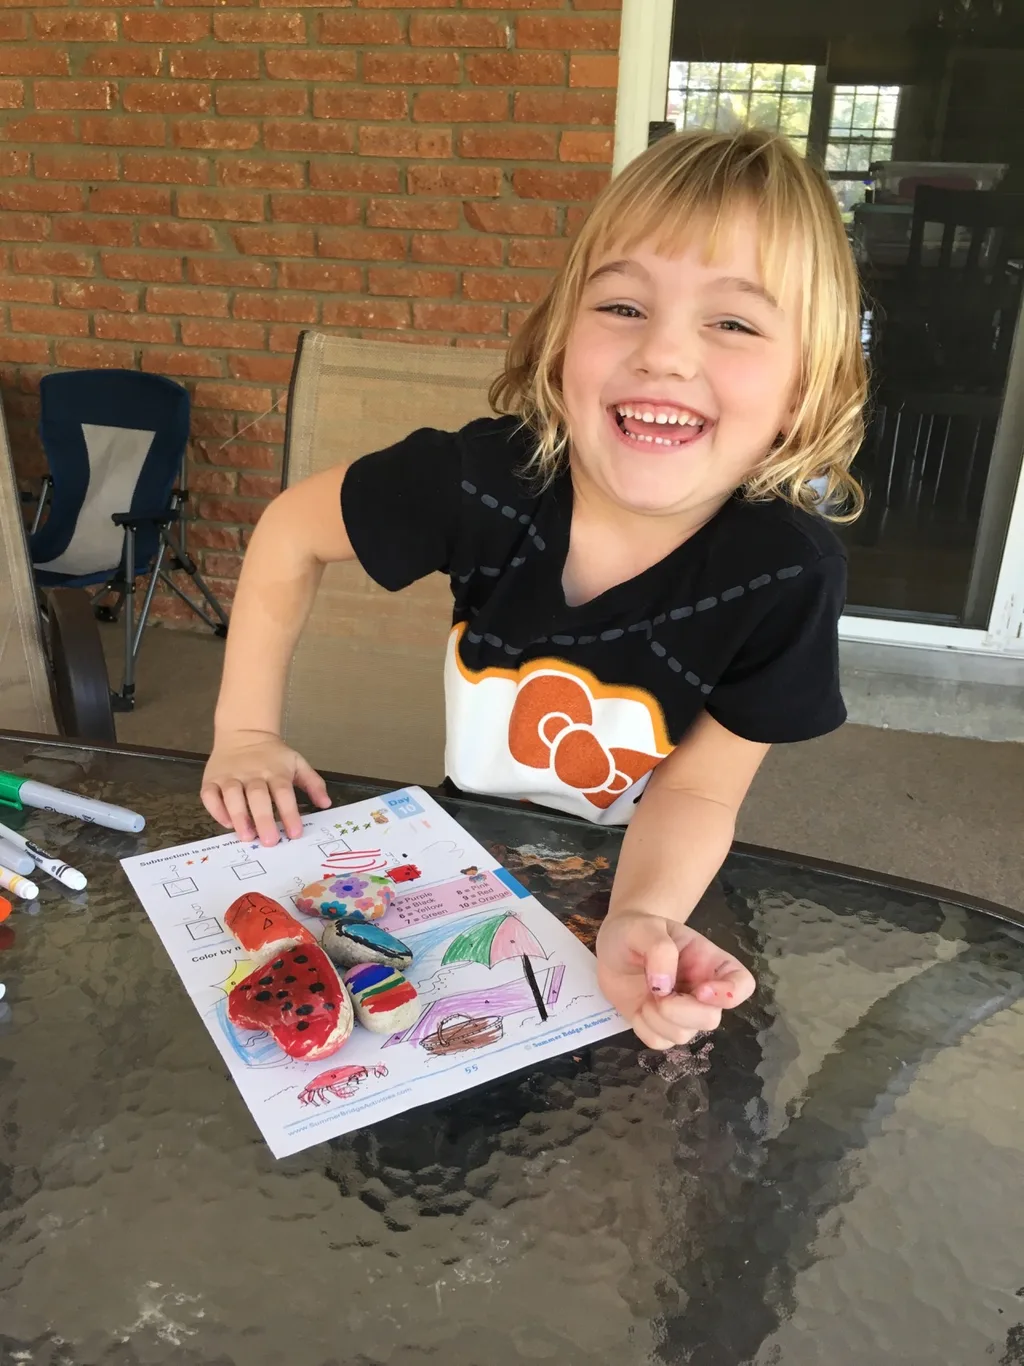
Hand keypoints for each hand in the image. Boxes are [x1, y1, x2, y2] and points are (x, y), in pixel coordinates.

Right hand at [201, 729, 330, 844]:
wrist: (244, 732)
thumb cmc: (273, 755)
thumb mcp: (297, 762)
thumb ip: (313, 783)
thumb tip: (326, 803)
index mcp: (275, 771)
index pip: (284, 792)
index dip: (290, 813)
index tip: (295, 833)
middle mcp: (252, 774)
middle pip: (258, 796)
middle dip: (264, 819)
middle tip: (270, 841)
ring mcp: (230, 776)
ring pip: (232, 795)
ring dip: (239, 816)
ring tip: (247, 836)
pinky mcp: (211, 779)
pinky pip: (210, 795)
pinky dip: (216, 809)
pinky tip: (227, 823)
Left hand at [596, 911, 754, 1049]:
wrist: (613, 946)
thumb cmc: (636, 931)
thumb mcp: (644, 927)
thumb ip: (660, 950)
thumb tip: (665, 987)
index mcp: (710, 963)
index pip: (742, 984)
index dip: (730, 994)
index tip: (701, 991)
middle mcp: (703, 992)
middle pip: (711, 1019)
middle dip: (681, 1011)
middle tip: (657, 993)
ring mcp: (682, 1013)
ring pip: (684, 1035)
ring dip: (658, 1019)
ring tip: (645, 995)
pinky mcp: (660, 1027)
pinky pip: (660, 1042)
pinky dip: (645, 1029)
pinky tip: (638, 1009)